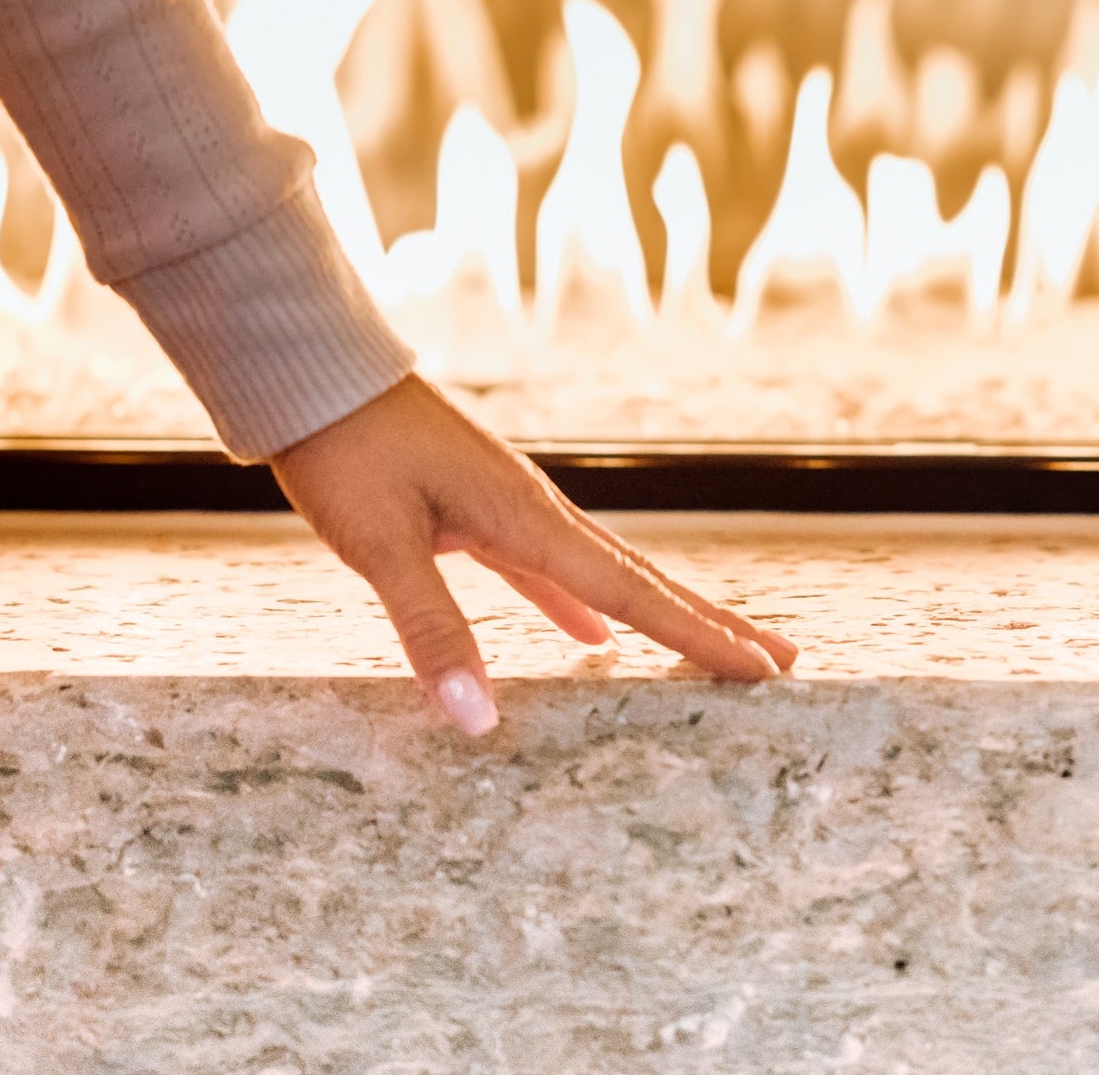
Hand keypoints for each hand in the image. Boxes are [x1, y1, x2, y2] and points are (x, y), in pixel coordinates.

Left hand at [270, 375, 797, 735]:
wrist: (315, 375)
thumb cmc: (345, 451)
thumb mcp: (381, 544)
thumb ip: (433, 630)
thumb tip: (480, 722)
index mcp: (527, 518)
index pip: (632, 593)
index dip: (699, 635)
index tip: (764, 668)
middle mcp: (536, 510)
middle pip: (642, 580)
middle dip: (711, 623)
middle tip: (782, 659)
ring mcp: (510, 508)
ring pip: (606, 574)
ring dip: (660, 613)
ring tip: (712, 645)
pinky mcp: (478, 511)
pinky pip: (550, 570)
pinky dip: (581, 604)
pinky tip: (591, 637)